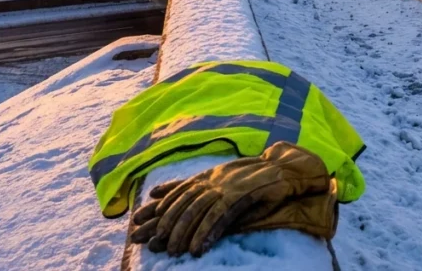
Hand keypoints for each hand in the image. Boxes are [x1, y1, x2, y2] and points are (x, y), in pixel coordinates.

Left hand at [129, 143, 332, 256]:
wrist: (282, 169)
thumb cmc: (252, 176)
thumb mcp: (220, 178)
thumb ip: (193, 185)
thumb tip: (158, 192)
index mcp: (206, 176)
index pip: (175, 193)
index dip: (155, 209)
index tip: (138, 222)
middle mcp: (211, 180)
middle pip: (181, 204)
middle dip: (163, 225)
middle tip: (151, 244)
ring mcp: (225, 187)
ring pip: (196, 212)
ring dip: (183, 233)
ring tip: (173, 252)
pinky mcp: (239, 196)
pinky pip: (218, 217)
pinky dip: (206, 233)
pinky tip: (198, 249)